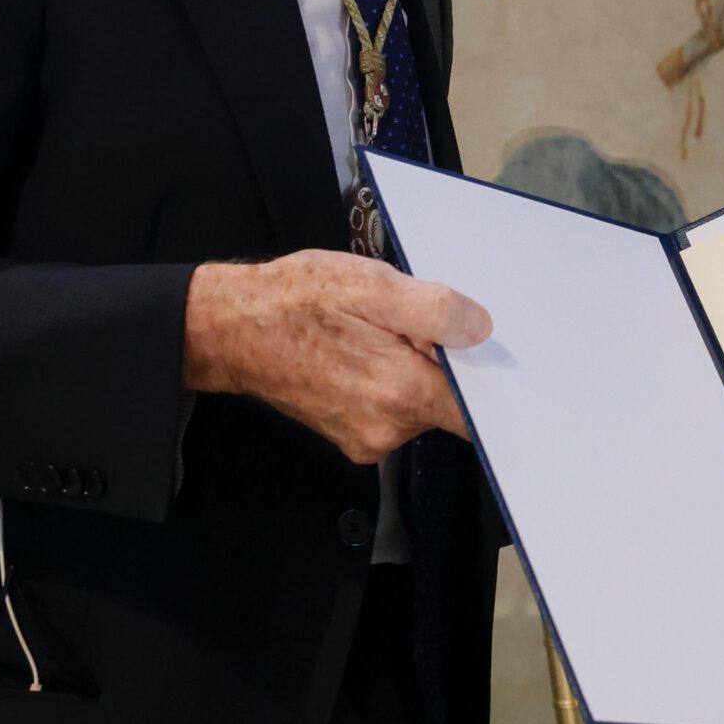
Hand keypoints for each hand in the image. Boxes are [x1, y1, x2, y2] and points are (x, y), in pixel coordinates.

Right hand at [182, 251, 489, 464]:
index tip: (493, 357)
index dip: (493, 384)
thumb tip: (480, 330)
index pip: (477, 412)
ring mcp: (366, 438)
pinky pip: (392, 410)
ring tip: (384, 332)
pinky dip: (391, 382)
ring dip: (416, 371)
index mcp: (400, 392)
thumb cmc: (296, 300)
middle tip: (423, 325)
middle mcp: (387, 429)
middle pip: (450, 406)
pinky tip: (367, 351)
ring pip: (419, 405)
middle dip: (448, 366)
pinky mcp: (351, 436)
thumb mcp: (370, 285)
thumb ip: (433, 310)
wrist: (230, 329)